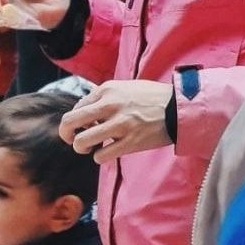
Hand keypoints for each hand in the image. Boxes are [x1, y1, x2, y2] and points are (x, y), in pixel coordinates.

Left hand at [58, 80, 173, 164]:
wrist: (178, 108)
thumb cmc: (151, 98)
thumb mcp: (124, 88)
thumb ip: (104, 98)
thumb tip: (85, 112)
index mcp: (106, 90)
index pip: (76, 108)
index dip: (76, 120)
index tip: (84, 125)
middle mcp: (109, 106)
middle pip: (70, 122)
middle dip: (66, 133)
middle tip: (72, 139)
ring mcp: (119, 125)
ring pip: (82, 141)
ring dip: (81, 147)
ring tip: (89, 148)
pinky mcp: (129, 142)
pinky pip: (101, 155)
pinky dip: (99, 156)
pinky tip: (107, 152)